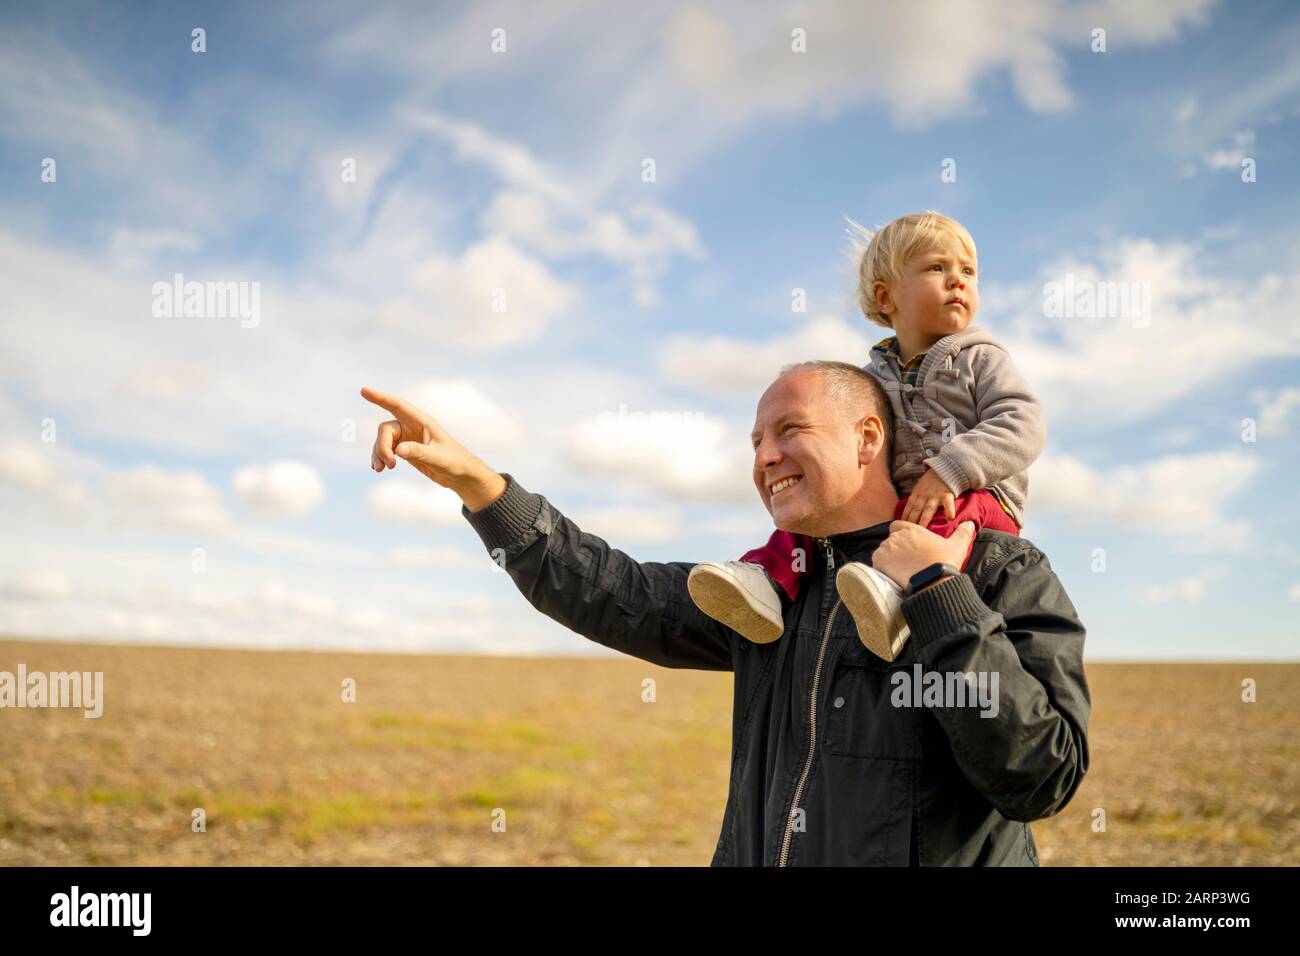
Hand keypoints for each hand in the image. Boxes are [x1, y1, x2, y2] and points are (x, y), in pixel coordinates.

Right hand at [361, 386, 505, 509]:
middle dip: (382, 446)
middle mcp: (412, 427)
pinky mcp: (406, 451)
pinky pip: (386, 450)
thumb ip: (419, 452)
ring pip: (383, 441)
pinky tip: (379, 468)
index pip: (398, 406)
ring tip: (381, 469)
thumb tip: (398, 450)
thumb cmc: (456, 462)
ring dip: (378, 454)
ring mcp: (408, 439)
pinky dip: (380, 458)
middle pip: (386, 429)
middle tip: (388, 464)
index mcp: (422, 422)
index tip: (364, 391)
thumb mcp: (438, 457)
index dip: (380, 398)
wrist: (462, 476)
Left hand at [871, 520, 975, 590]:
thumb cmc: (944, 563)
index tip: (908, 544)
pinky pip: (878, 563)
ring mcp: (886, 550)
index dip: (901, 534)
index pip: (898, 526)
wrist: (932, 583)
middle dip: (896, 548)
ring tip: (901, 569)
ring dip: (889, 558)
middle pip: (891, 540)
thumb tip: (970, 524)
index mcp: (911, 530)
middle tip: (906, 560)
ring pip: (883, 551)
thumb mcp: (957, 546)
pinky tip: (894, 574)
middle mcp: (896, 537)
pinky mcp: (879, 563)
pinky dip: (883, 567)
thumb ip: (962, 532)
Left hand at [900, 467, 955, 527]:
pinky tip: (950, 519)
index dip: (904, 517)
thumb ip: (915, 500)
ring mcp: (935, 495)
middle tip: (907, 533)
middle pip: (916, 510)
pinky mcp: (947, 494)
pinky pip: (948, 503)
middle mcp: (924, 495)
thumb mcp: (919, 489)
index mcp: (916, 494)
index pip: (908, 507)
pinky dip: (949, 510)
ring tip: (922, 530)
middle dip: (911, 522)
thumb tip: (906, 516)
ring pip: (928, 509)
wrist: (946, 469)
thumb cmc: (931, 482)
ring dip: (924, 520)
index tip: (900, 527)